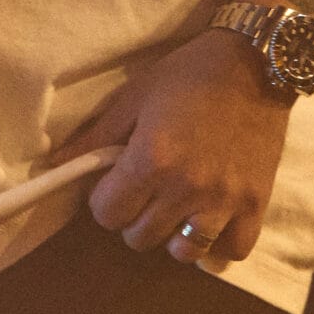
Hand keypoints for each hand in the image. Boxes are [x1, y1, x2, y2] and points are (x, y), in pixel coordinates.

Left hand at [62, 29, 291, 261]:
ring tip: (176, 208)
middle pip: (139, 237)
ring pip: (183, 252)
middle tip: (145, 191)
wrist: (256, 62)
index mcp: (151, 159)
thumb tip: (57, 164)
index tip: (115, 183)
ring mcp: (223, 201)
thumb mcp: (136, 95)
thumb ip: (97, 136)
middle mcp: (185, 188)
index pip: (107, 214)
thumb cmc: (189, 74)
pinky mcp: (255, 204)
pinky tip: (211, 220)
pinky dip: (218, 243)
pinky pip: (231, 251)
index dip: (104, 200)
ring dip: (172, 234)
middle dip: (134, 216)